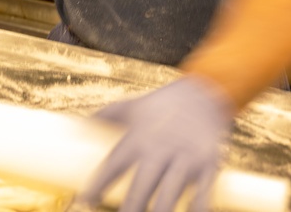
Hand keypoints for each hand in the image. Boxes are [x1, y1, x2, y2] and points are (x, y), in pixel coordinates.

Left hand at [78, 76, 234, 211]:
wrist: (204, 91)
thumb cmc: (163, 104)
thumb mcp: (134, 106)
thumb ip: (109, 114)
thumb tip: (82, 122)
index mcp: (140, 136)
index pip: (114, 165)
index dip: (97, 185)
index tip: (84, 202)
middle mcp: (161, 147)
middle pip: (142, 185)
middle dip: (131, 206)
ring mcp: (186, 157)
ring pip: (171, 193)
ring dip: (161, 211)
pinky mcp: (209, 163)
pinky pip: (203, 193)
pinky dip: (197, 208)